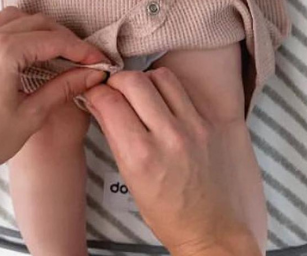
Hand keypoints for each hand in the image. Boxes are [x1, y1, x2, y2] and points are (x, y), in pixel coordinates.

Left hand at [0, 7, 108, 190]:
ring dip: (41, 29)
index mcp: (3, 52)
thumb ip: (64, 87)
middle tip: (84, 58)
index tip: (99, 60)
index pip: (53, 40)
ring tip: (58, 51)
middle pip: (38, 22)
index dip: (81, 50)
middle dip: (64, 38)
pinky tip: (24, 47)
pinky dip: (15, 28)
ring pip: (17, 17)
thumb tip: (94, 73)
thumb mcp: (32, 115)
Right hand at [83, 69, 257, 255]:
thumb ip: (114, 135)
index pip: (110, 102)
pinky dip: (169, 90)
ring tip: (142, 94)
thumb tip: (98, 101)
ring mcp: (194, 127)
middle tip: (115, 89)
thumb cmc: (167, 213)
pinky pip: (185, 90)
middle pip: (134, 81)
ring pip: (162, 76)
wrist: (212, 229)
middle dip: (117, 80)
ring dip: (145, 80)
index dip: (96, 92)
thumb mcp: (130, 179)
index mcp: (141, 156)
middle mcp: (169, 136)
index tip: (94, 92)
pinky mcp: (212, 123)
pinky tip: (164, 103)